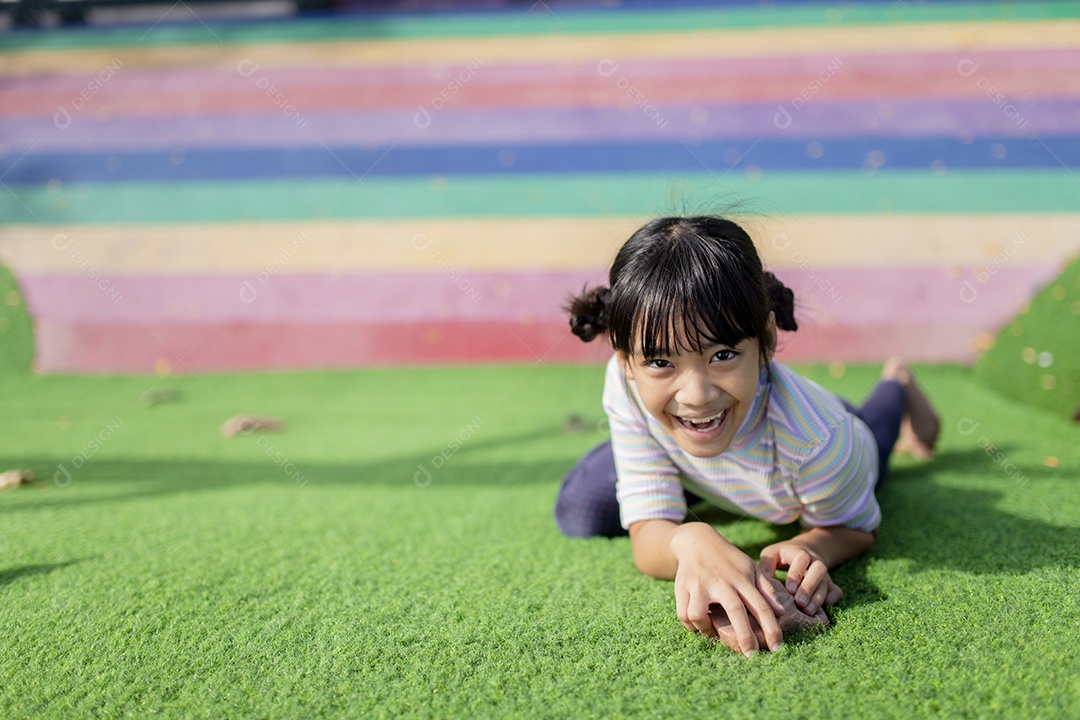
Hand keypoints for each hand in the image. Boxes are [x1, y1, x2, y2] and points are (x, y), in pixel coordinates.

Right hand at [670, 524, 785, 655]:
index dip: (771, 629)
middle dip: (745, 637)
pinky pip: (683, 614)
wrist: (696, 541)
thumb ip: (766, 588)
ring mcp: (699, 585)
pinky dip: (690, 625)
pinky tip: (698, 624)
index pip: (761, 605)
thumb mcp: (750, 568)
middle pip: (735, 611)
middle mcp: (721, 582)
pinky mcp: (681, 587)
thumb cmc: (729, 559)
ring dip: (706, 630)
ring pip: (699, 615)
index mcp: (741, 579)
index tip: (777, 648)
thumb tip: (781, 612)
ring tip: (712, 632)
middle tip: (752, 656)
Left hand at [758, 541, 842, 614]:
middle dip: (809, 587)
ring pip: (827, 583)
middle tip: (799, 603)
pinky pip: (836, 591)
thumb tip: (763, 581)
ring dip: (818, 598)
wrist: (804, 550)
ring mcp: (824, 573)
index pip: (802, 559)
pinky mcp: (829, 583)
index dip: (796, 574)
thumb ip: (766, 564)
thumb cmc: (782, 554)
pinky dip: (832, 599)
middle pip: (819, 570)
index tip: (789, 589)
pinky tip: (822, 610)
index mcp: (800, 552)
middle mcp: (815, 561)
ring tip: (807, 611)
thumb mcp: (772, 553)